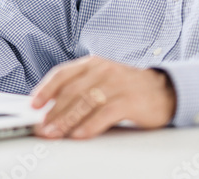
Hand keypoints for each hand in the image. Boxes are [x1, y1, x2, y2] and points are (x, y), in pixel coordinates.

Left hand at [30, 56, 175, 138]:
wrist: (165, 90)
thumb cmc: (127, 88)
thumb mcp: (101, 80)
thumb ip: (80, 89)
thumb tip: (51, 109)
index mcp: (92, 64)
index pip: (62, 74)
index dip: (46, 89)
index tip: (33, 104)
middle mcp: (102, 70)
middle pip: (71, 92)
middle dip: (53, 112)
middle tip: (41, 128)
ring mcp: (116, 84)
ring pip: (85, 102)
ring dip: (66, 120)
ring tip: (54, 134)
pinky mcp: (129, 100)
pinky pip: (105, 113)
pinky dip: (90, 125)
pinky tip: (79, 134)